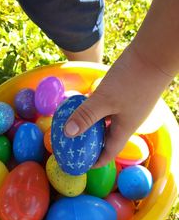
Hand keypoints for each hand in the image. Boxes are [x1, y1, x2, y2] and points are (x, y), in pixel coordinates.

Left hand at [64, 45, 171, 167]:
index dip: (95, 162)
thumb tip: (67, 133)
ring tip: (75, 126)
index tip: (80, 165)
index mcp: (124, 129)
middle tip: (73, 145)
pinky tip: (85, 106)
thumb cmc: (131, 80)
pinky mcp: (124, 96)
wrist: (153, 54)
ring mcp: (125, 108)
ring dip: (91, 126)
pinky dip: (95, 111)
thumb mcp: (105, 100)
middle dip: (90, 144)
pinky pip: (106, 110)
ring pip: (106, 123)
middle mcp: (125, 122)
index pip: (109, 153)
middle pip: (106, 139)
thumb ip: (86, 115)